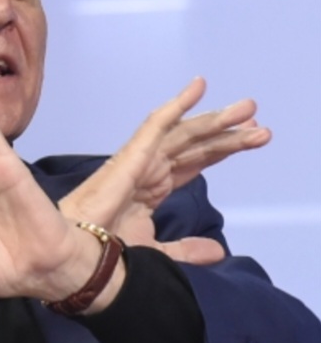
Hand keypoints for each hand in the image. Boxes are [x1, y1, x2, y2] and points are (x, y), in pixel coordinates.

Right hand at [58, 77, 270, 262]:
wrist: (83, 255)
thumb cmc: (107, 251)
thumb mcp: (158, 252)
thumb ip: (187, 249)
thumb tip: (218, 251)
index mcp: (152, 188)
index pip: (193, 163)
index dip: (221, 151)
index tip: (251, 141)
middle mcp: (150, 169)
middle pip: (195, 146)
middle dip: (228, 134)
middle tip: (259, 126)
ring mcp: (142, 160)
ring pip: (185, 134)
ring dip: (216, 120)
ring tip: (248, 110)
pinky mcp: (133, 155)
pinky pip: (157, 125)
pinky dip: (177, 105)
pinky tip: (199, 87)